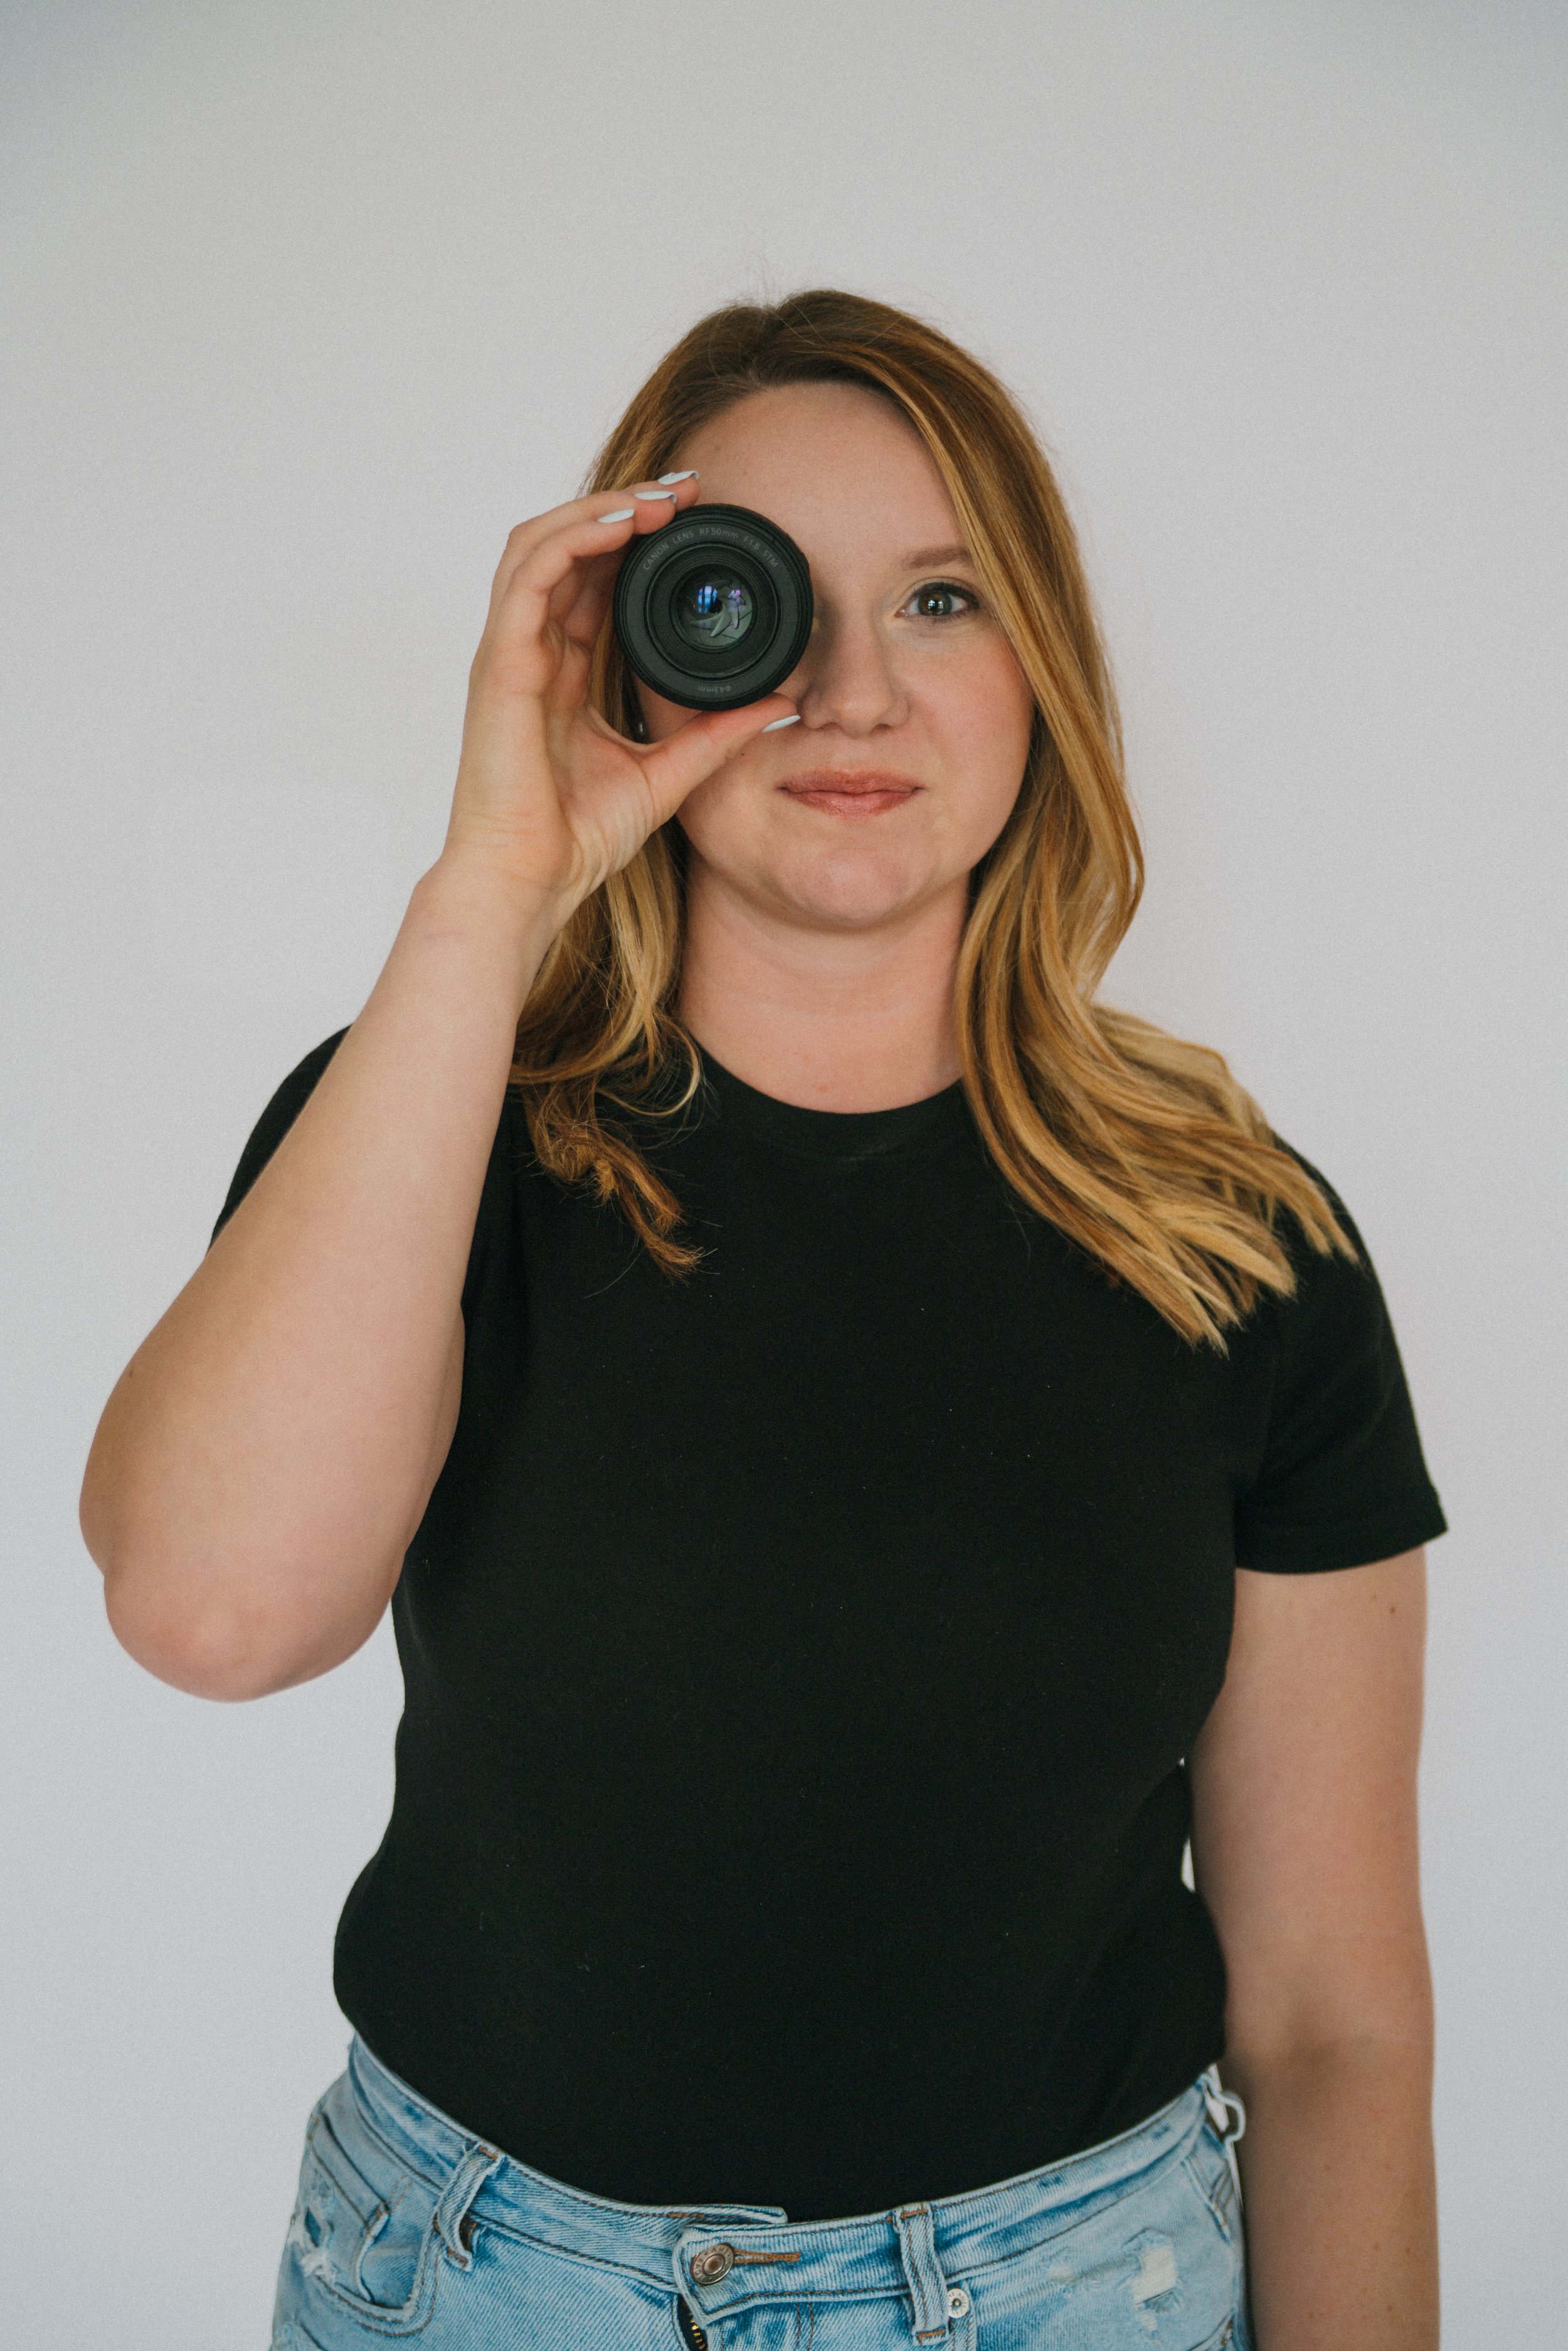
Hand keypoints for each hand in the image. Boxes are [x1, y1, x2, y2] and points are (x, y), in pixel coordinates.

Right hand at [440, 477, 795, 917]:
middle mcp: (531, 651)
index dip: (635, 541)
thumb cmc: (575, 838)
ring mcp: (509, 652)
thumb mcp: (668, 774)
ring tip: (659, 498)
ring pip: (540, 544)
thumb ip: (716, 735)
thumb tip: (778, 705)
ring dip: (598, 509)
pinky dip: (573, 537)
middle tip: (686, 491)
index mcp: (561, 671)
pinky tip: (621, 524)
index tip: (693, 521)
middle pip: (566, 548)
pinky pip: (530, 573)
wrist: (530, 880)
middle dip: (623, 509)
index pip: (591, 581)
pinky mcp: (500, 661)